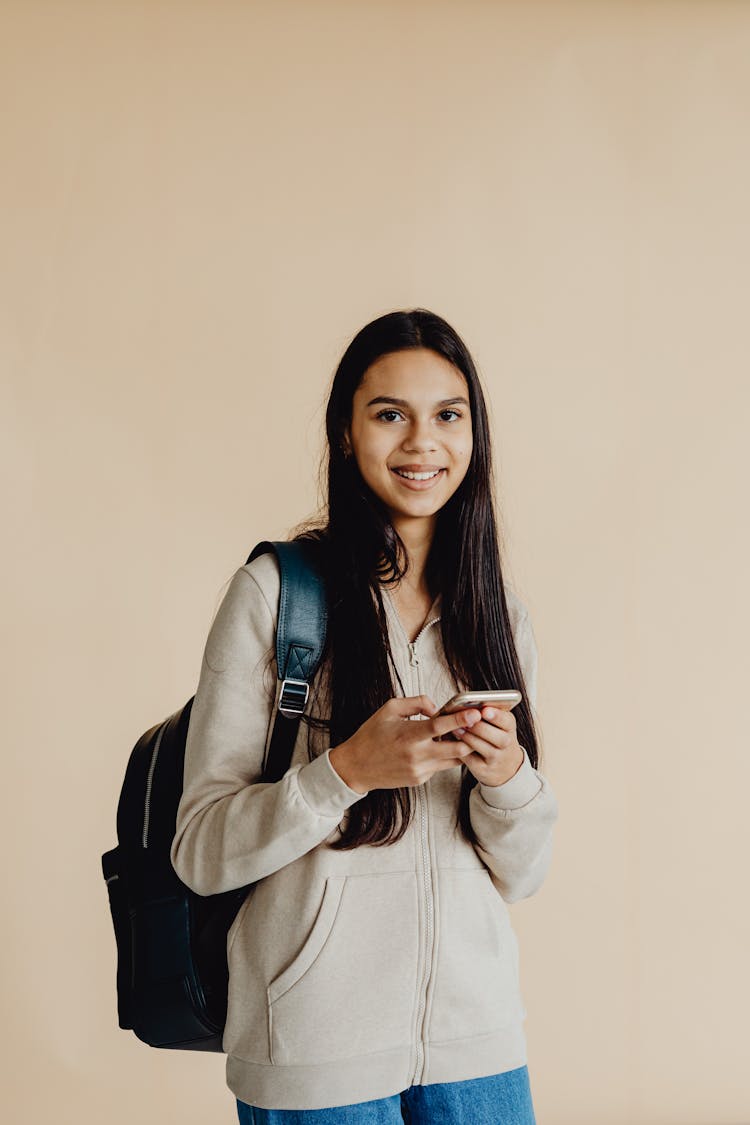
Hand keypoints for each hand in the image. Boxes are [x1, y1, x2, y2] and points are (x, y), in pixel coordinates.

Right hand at [329, 695, 483, 793]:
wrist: (356, 766)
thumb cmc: (370, 736)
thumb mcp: (389, 709)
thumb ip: (416, 703)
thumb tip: (437, 707)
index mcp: (409, 735)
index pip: (441, 726)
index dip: (461, 719)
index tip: (475, 713)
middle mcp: (417, 755)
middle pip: (457, 749)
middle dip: (470, 737)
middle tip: (474, 726)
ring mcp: (420, 770)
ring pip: (454, 760)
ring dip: (459, 748)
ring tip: (455, 736)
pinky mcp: (420, 779)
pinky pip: (440, 766)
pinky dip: (443, 756)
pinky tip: (434, 748)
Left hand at [454, 704, 524, 786]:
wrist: (505, 766)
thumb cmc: (496, 737)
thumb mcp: (499, 725)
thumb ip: (488, 714)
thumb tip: (470, 704)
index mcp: (509, 728)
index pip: (507, 721)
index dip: (496, 716)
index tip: (484, 711)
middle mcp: (506, 744)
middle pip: (496, 736)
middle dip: (479, 727)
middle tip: (465, 720)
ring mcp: (496, 759)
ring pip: (482, 747)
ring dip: (468, 737)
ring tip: (456, 728)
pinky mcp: (483, 769)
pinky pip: (471, 759)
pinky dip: (461, 749)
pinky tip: (453, 741)